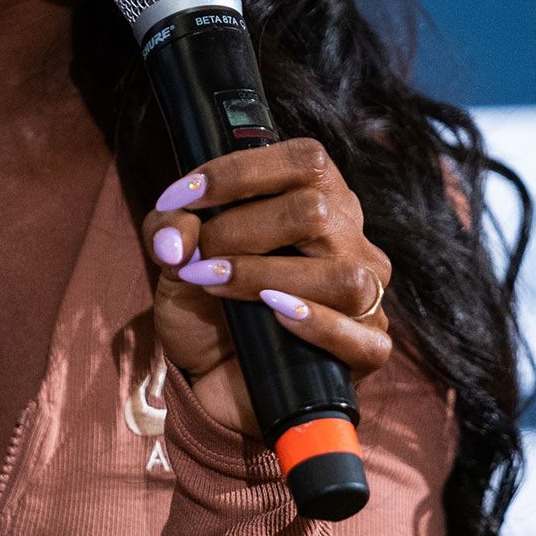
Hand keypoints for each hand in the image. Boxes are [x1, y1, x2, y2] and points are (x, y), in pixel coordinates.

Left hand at [138, 140, 394, 438]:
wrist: (210, 375)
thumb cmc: (205, 304)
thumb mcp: (174, 257)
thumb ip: (169, 231)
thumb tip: (177, 239)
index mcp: (320, 200)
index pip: (306, 160)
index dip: (239, 173)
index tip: (181, 198)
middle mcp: (351, 241)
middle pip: (317, 211)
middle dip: (240, 230)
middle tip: (196, 257)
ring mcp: (366, 296)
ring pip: (342, 275)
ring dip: (265, 276)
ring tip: (215, 284)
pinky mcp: (366, 349)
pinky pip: (361, 337)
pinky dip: (316, 324)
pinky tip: (273, 315)